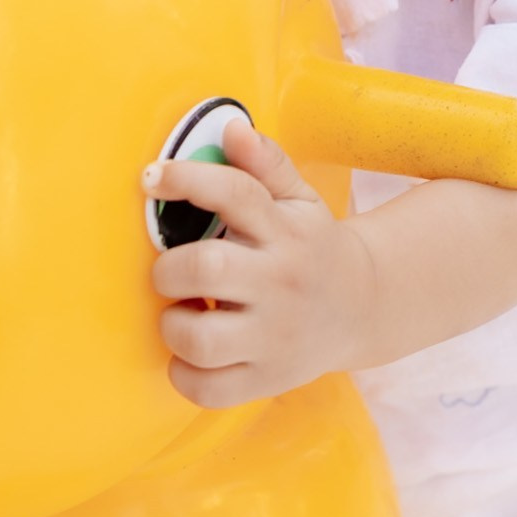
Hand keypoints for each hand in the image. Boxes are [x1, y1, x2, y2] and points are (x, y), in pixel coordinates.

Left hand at [143, 120, 374, 408]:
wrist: (363, 307)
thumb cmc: (311, 246)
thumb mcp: (298, 199)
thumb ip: (264, 163)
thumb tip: (230, 128)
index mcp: (285, 231)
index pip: (235, 192)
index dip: (186, 179)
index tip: (152, 179)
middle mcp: (281, 283)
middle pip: (207, 268)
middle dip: (169, 267)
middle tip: (172, 270)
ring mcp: (276, 337)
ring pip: (201, 338)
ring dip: (174, 324)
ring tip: (183, 313)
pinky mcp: (269, 379)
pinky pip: (208, 389)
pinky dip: (185, 373)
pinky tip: (192, 352)